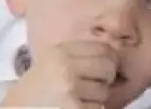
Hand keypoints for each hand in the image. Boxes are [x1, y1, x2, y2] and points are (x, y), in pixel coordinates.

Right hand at [1, 41, 118, 108]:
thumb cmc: (37, 89)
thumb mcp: (51, 63)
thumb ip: (76, 57)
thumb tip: (113, 58)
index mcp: (59, 51)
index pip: (102, 48)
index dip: (109, 59)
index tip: (102, 68)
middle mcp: (65, 67)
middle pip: (108, 67)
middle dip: (105, 79)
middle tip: (89, 85)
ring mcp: (71, 89)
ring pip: (104, 92)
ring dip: (95, 98)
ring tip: (75, 98)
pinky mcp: (75, 108)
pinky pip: (98, 108)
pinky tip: (72, 107)